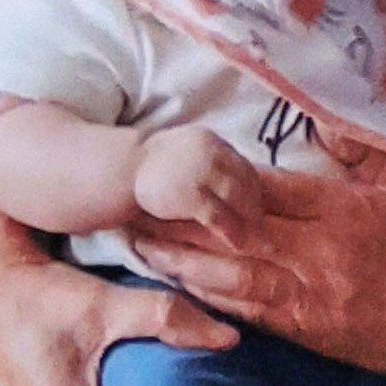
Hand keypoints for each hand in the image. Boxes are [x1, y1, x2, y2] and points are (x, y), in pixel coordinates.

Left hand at [130, 164, 385, 385]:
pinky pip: (248, 311)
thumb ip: (361, 158)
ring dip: (178, 260)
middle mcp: (320, 253)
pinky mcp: (309, 332)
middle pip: (233, 230)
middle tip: (129, 201)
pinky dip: (208, 298)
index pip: (268, 188)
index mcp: (343, 211)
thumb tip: (327, 121)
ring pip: (229, 275)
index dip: (218, 177)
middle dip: (180, 217)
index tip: (181, 161)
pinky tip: (176, 287)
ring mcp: (311, 296)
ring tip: (134, 243)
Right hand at [132, 124, 259, 242]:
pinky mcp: (189, 194)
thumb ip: (211, 167)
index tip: (261, 210)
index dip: (255, 190)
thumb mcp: (186, 158)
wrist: (120, 173)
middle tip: (265, 229)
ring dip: (250, 220)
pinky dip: (232, 230)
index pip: (244, 167)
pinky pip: (218, 215)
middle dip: (257, 206)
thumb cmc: (155, 173)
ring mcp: (199, 171)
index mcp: (211, 141)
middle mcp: (209, 151)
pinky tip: (238, 244)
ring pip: (237, 197)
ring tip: (258, 240)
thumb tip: (241, 191)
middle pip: (245, 181)